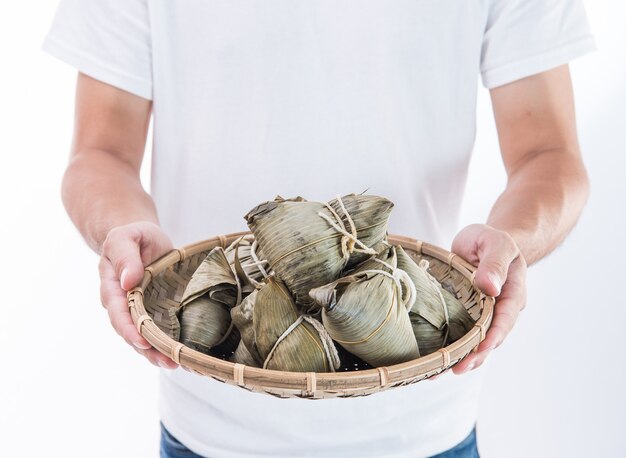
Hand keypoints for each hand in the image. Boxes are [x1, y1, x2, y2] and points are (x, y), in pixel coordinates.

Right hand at [99, 221, 178, 368]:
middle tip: (170, 361)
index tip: (143, 341)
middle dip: (149, 350)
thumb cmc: (133, 236)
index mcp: (112, 287)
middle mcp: (123, 305)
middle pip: (132, 333)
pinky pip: (159, 333)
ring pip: (145, 339)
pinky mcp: (155, 313)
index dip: (130, 329)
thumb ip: (125, 257)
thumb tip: (128, 281)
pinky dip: (169, 345)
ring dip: (159, 354)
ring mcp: (139, 312)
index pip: (118, 313)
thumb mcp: (126, 238)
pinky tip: (184, 356)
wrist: (142, 239)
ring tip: (179, 364)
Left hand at [450, 224, 526, 373]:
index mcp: (511, 295)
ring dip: (459, 359)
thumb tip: (490, 286)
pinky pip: (460, 336)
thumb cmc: (492, 241)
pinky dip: (449, 349)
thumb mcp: (496, 243)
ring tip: (438, 373)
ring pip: (474, 343)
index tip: (481, 349)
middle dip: (474, 356)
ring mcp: (483, 316)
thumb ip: (494, 263)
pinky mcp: (466, 317)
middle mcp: (499, 311)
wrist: (484, 242)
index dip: (493, 337)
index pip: (504, 321)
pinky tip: (432, 361)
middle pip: (490, 339)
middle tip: (455, 369)